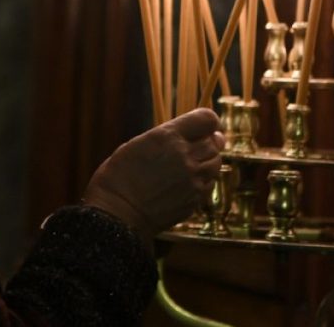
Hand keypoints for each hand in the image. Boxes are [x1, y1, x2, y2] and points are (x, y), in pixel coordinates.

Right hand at [83, 108, 223, 245]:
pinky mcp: (195, 199)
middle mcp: (185, 155)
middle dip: (209, 141)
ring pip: (216, 163)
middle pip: (214, 142)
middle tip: (200, 143)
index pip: (207, 119)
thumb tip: (184, 137)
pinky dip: (205, 179)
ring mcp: (192, 179)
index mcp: (167, 137)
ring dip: (208, 160)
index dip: (207, 121)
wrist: (118, 213)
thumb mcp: (137, 144)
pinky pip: (210, 183)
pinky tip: (190, 180)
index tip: (203, 126)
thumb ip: (164, 138)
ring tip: (193, 163)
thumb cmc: (118, 176)